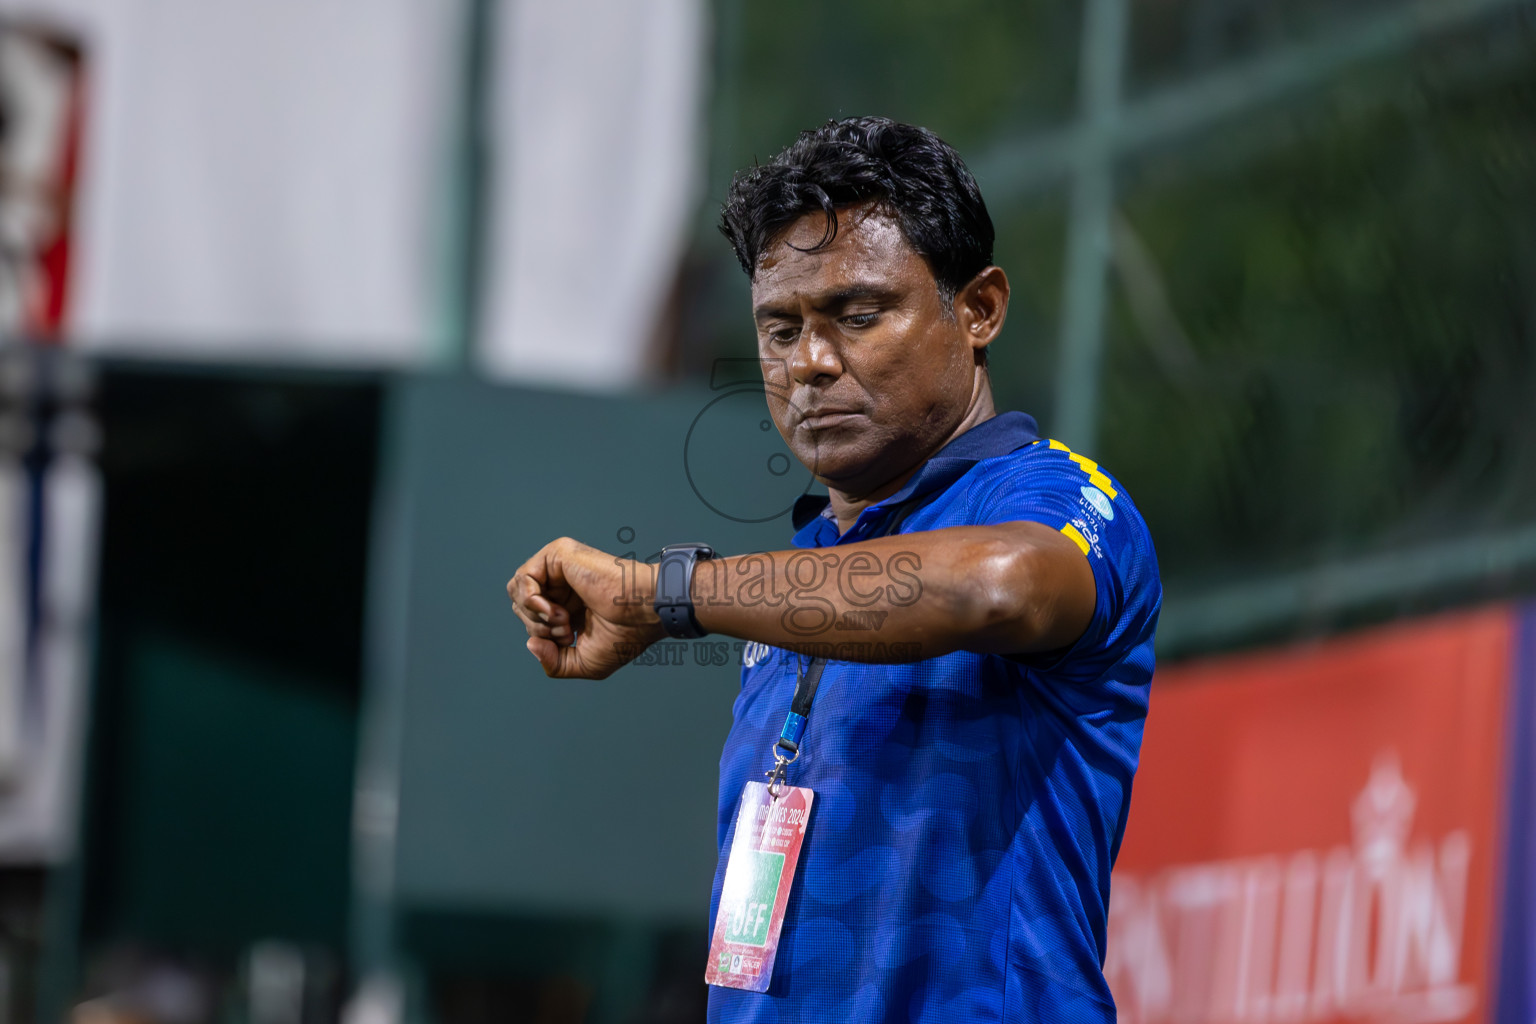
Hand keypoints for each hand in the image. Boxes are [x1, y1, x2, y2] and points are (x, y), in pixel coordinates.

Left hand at [507, 537, 664, 678]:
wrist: (643, 612)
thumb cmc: (625, 635)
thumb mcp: (582, 663)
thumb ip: (553, 663)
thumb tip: (530, 643)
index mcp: (567, 603)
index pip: (530, 618)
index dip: (543, 637)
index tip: (572, 639)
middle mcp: (561, 583)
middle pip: (520, 606)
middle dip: (538, 627)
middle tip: (568, 630)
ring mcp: (559, 566)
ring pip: (516, 590)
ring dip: (535, 616)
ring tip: (564, 620)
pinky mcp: (559, 553)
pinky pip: (523, 578)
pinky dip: (532, 601)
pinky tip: (555, 610)